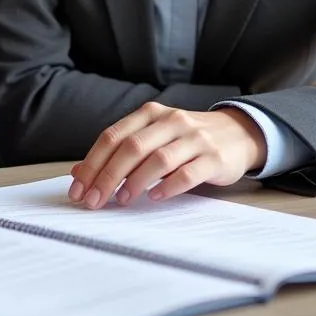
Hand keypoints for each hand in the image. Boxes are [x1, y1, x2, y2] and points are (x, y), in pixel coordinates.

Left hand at [68, 103, 266, 207]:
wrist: (237, 133)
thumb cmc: (186, 139)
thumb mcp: (153, 137)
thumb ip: (119, 152)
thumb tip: (79, 172)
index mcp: (150, 114)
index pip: (113, 136)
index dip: (92, 163)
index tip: (79, 188)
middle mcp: (170, 121)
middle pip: (131, 147)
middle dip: (108, 176)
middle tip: (94, 201)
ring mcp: (194, 138)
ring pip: (158, 158)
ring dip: (135, 181)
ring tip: (121, 200)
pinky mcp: (214, 157)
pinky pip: (188, 172)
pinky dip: (169, 186)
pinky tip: (156, 197)